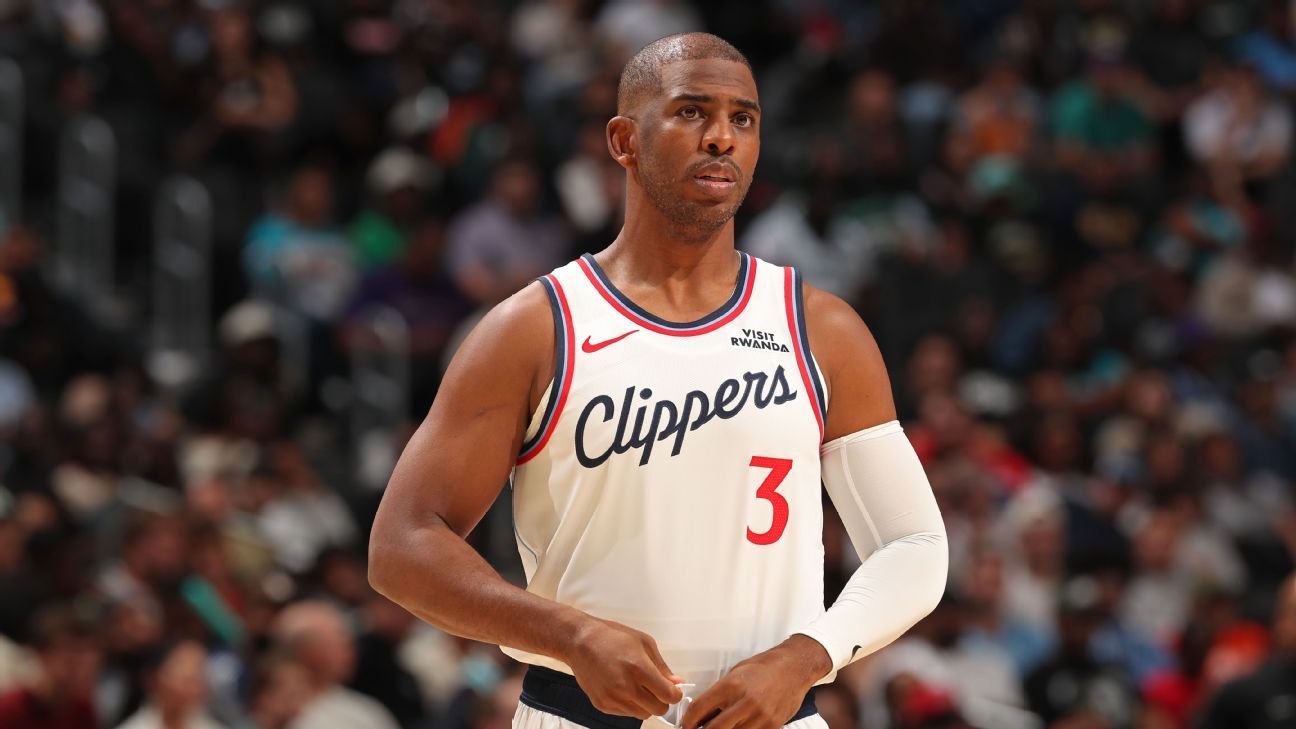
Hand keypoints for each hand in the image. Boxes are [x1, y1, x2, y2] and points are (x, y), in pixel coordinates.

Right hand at [561, 616, 683, 719]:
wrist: (580, 642)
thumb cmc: (611, 637)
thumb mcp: (643, 643)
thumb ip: (662, 666)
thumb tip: (677, 682)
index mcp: (639, 669)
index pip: (668, 696)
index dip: (675, 694)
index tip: (673, 690)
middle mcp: (626, 687)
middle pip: (658, 709)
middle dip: (662, 700)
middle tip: (657, 689)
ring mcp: (613, 698)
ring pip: (642, 714)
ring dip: (646, 704)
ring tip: (638, 686)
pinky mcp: (602, 704)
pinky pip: (626, 713)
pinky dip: (630, 704)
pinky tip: (624, 688)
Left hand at [682, 635, 830, 728]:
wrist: (794, 668)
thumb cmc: (764, 668)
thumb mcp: (736, 673)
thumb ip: (720, 692)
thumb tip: (703, 711)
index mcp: (732, 685)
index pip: (700, 708)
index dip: (688, 721)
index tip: (685, 726)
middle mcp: (745, 702)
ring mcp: (760, 717)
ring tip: (720, 728)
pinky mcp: (772, 726)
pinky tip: (737, 728)